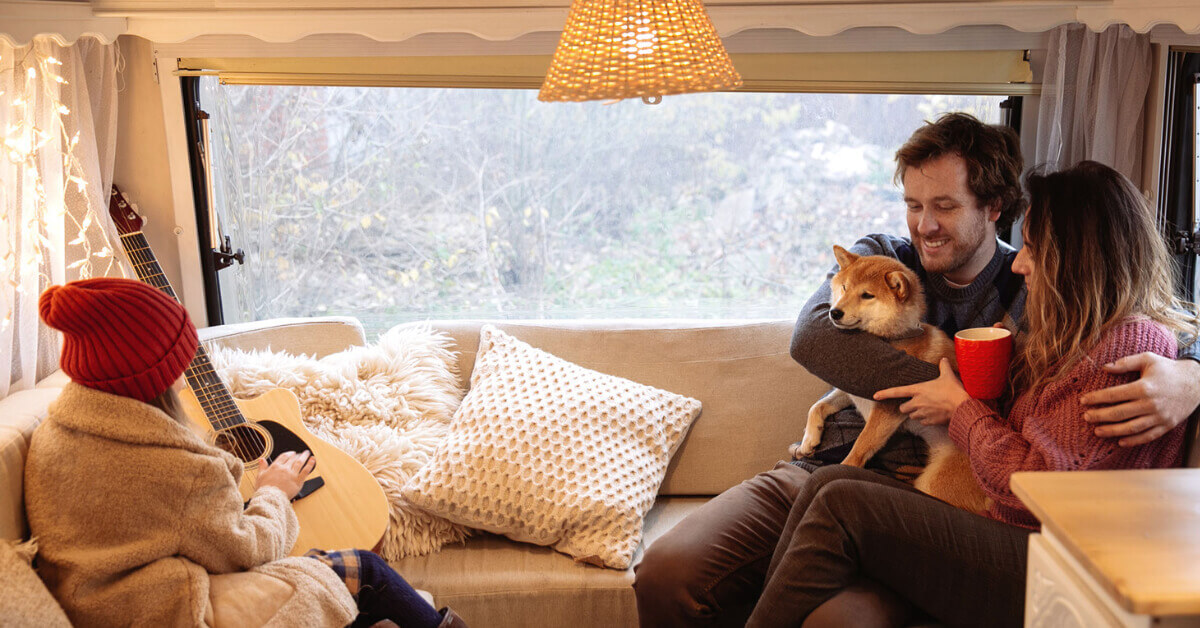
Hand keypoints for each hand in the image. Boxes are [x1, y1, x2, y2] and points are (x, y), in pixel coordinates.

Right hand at [255, 451, 315, 499]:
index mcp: (275, 467)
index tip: (292, 453)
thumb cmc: (264, 489)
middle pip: (292, 459)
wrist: (270, 498)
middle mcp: (284, 469)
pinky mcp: (298, 481)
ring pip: (299, 463)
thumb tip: (261, 459)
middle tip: (300, 453)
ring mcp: (292, 474)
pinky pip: (305, 471)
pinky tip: (313, 460)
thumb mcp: (260, 476)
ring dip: (304, 456)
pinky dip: (310, 464)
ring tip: (307, 453)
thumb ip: (262, 467)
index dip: (289, 454)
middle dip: (297, 455)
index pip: (283, 457)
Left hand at [873, 358, 971, 425]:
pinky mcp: (929, 422)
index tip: (875, 396)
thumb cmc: (954, 391)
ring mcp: (922, 413)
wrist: (962, 408)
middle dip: (906, 406)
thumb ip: (943, 367)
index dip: (884, 393)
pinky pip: (922, 422)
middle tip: (914, 402)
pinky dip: (925, 419)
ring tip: (926, 408)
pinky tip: (933, 414)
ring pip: (912, 416)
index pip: (896, 392)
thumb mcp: (948, 376)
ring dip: (915, 413)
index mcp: (918, 390)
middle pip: (902, 408)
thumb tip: (943, 359)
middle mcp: (917, 403)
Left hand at [1081, 355, 1199, 446]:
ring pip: (1131, 428)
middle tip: (1086, 417)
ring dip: (1112, 431)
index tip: (1083, 400)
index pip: (1113, 395)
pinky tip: (1120, 442)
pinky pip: (1148, 436)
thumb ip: (1125, 363)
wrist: (1196, 382)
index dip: (1096, 398)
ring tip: (1097, 431)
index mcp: (1144, 387)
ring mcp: (1160, 417)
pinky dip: (1133, 441)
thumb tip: (1104, 367)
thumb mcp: (1148, 359)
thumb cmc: (1168, 369)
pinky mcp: (1167, 425)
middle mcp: (1151, 404)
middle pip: (1119, 414)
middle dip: (1099, 416)